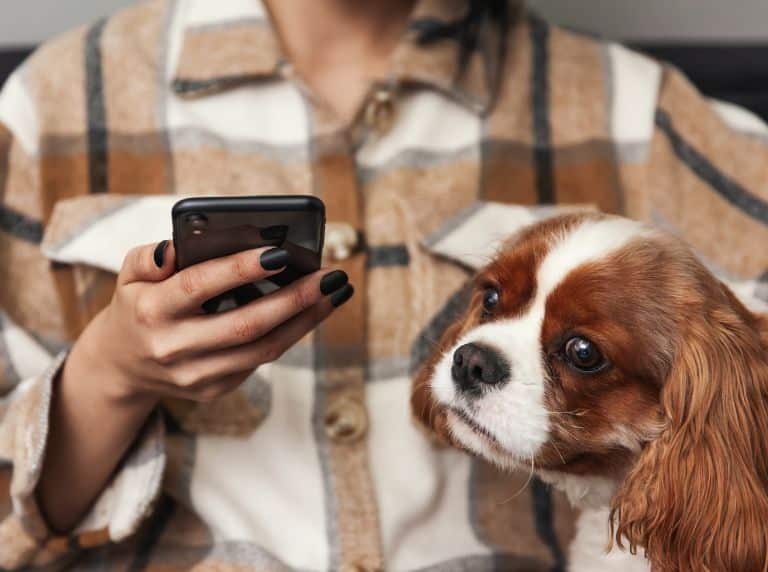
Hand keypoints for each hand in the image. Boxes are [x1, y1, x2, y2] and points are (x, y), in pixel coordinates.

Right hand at [68, 241, 352, 405]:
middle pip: (246, 325)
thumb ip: (149, 257)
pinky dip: (292, 332)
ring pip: (264, 348)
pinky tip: (313, 310)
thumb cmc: (137, 306)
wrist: (123, 367)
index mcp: (150, 312)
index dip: (240, 269)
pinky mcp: (216, 389)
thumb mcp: (129, 275)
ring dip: (307, 319)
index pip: (200, 286)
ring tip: (335, 291)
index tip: (280, 252)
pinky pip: (262, 359)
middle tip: (331, 275)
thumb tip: (176, 247)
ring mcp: (197, 375)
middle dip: (296, 298)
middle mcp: (174, 348)